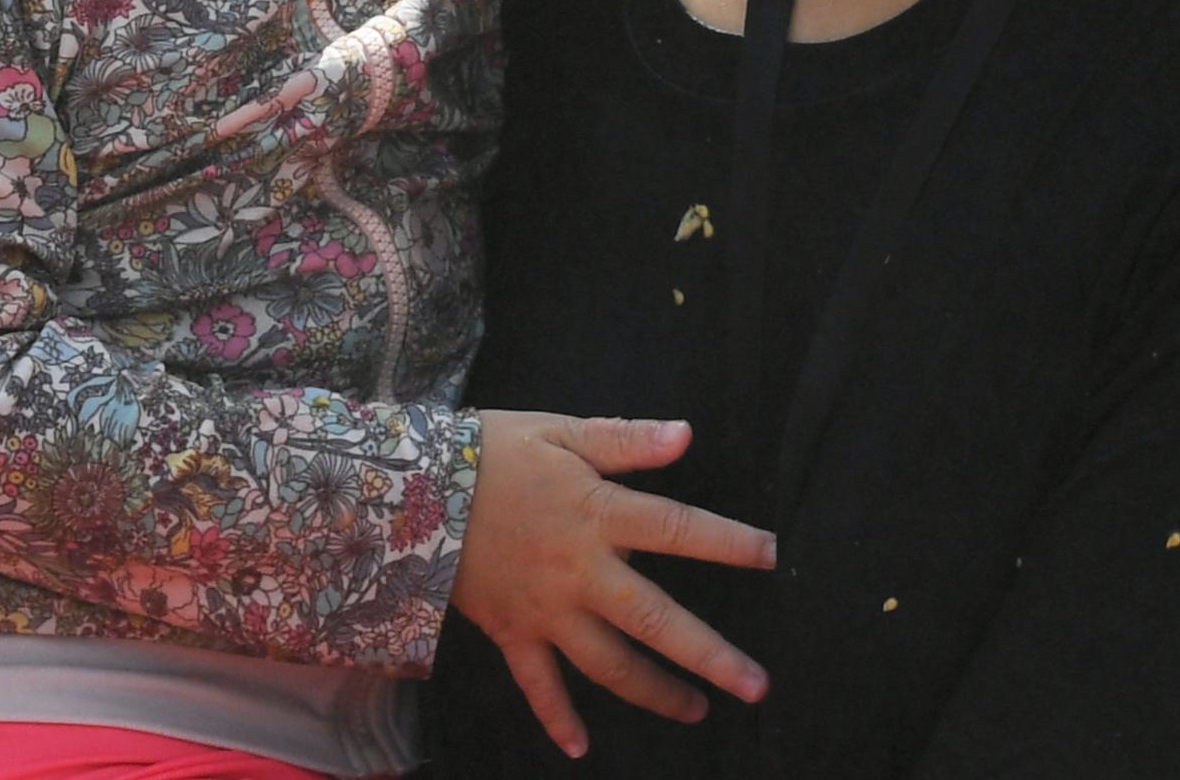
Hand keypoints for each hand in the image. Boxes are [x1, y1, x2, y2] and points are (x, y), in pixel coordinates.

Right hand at [451, 413, 775, 758]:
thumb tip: (686, 435)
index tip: (772, 556)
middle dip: (709, 656)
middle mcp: (580, 571)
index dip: (728, 543)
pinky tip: (580, 748)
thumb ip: (623, 440)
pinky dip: (557, 718)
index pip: (678, 528)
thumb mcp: (557, 431)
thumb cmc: (490, 452)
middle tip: (756, 686)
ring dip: (654, 692)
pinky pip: (537, 684)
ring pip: (608, 663)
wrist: (407, 489)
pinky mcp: (511, 631)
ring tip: (697, 710)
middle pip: (656, 620)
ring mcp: (545, 609)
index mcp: (597, 513)